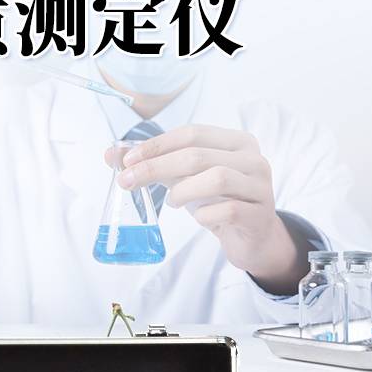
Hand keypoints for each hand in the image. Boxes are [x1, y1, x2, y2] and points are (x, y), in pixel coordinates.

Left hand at [106, 126, 303, 294]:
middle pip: (198, 155)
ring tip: (172, 202)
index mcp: (236, 142)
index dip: (157, 145)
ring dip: (183, 190)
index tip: (127, 161)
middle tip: (129, 181)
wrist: (252, 237)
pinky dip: (204, 215)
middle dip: (157, 167)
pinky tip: (198, 218)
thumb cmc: (218, 202)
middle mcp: (253, 159)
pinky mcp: (259, 215)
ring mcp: (259, 186)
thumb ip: (155, 165)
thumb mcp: (187, 180)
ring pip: (217, 178)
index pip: (192, 133)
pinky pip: (227, 210)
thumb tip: (111, 155)